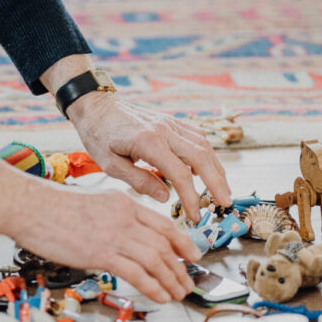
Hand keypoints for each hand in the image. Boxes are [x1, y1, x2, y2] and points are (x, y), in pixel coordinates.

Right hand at [12, 184, 201, 303]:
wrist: (29, 206)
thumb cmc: (52, 207)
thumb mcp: (93, 204)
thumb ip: (114, 219)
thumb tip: (126, 241)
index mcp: (124, 204)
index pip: (163, 224)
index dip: (183, 243)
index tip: (193, 256)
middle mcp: (124, 218)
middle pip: (164, 244)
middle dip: (180, 267)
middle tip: (188, 282)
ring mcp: (113, 235)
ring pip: (155, 259)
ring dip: (171, 279)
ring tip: (178, 293)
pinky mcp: (100, 253)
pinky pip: (136, 273)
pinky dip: (153, 286)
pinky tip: (160, 296)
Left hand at [66, 94, 232, 223]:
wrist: (95, 105)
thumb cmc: (98, 135)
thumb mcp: (110, 164)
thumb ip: (139, 181)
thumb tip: (165, 197)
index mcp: (148, 142)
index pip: (180, 174)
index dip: (192, 198)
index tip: (195, 216)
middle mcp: (164, 130)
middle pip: (201, 157)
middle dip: (217, 182)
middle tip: (225, 203)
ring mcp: (169, 123)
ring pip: (204, 145)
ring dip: (217, 168)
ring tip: (222, 189)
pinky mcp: (170, 121)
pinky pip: (196, 136)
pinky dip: (207, 153)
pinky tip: (208, 169)